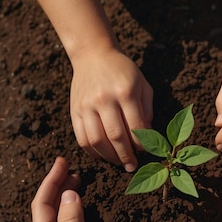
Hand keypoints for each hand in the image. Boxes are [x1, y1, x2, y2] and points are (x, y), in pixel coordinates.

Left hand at [31, 157, 126, 221]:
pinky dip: (75, 206)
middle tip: (69, 165)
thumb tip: (69, 194)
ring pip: (59, 212)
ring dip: (65, 193)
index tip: (62, 161)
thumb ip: (71, 218)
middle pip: (47, 206)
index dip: (50, 180)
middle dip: (56, 183)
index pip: (42, 202)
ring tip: (76, 176)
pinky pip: (71, 221)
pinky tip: (83, 200)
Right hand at [70, 47, 152, 171]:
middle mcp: (104, 99)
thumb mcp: (142, 85)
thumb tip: (147, 136)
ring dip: (109, 157)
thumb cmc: (123, 71)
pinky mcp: (74, 111)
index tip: (145, 152)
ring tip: (118, 162)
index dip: (141, 145)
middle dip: (126, 156)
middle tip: (132, 166)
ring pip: (97, 141)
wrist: (93, 55)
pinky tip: (102, 156)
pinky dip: (93, 152)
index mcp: (125, 92)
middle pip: (116, 136)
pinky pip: (82, 138)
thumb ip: (147, 109)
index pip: (135, 127)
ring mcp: (87, 105)